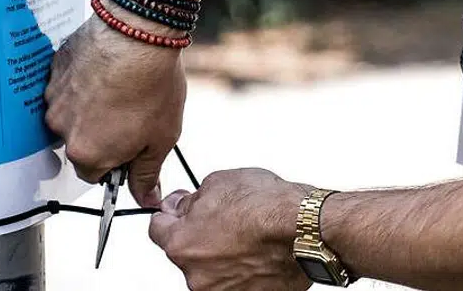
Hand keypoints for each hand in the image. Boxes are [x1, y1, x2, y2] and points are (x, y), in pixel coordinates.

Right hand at [44, 5, 185, 205]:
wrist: (138, 32)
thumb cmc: (153, 86)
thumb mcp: (161, 137)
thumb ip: (148, 173)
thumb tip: (146, 200)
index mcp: (87, 153)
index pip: (95, 173)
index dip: (116, 159)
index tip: (132, 142)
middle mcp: (62, 129)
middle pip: (80, 143)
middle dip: (101, 133)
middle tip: (129, 110)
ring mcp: (53, 97)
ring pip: (71, 113)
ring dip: (90, 107)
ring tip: (119, 85)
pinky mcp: (52, 70)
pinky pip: (65, 85)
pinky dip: (82, 82)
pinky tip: (105, 69)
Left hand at [149, 168, 311, 290]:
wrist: (305, 228)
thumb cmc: (268, 207)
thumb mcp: (219, 181)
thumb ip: (193, 199)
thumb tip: (185, 204)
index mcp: (181, 244)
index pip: (157, 229)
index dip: (170, 215)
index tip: (180, 210)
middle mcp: (195, 274)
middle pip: (185, 251)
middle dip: (200, 235)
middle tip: (225, 220)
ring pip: (211, 268)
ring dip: (222, 254)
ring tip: (248, 236)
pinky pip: (235, 281)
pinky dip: (242, 268)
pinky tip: (258, 252)